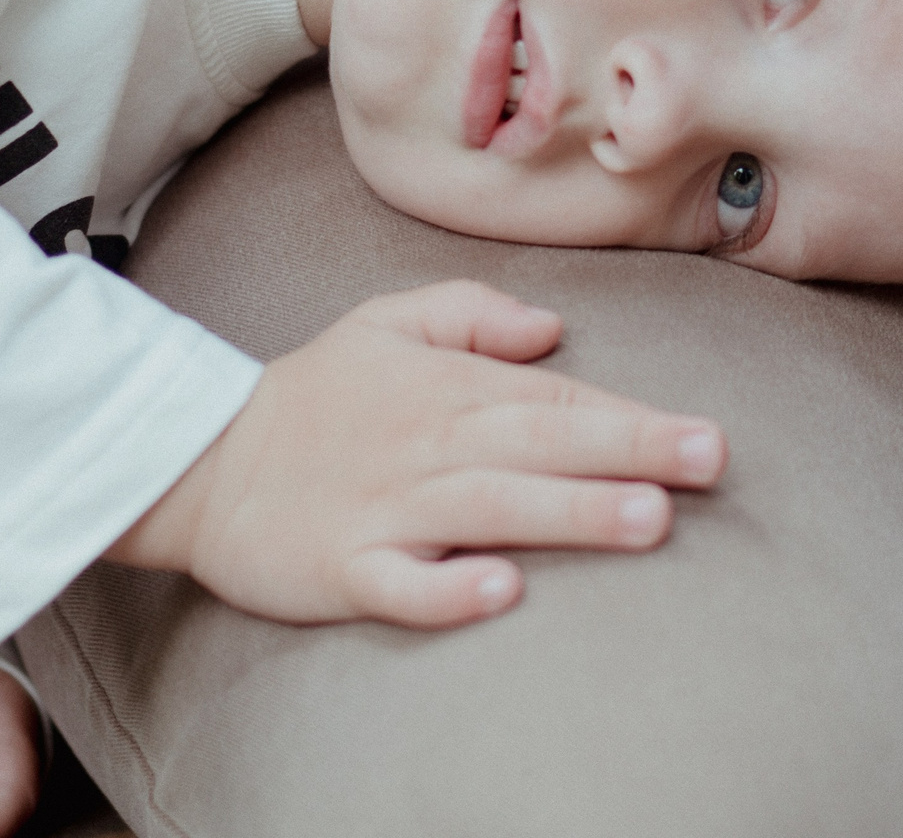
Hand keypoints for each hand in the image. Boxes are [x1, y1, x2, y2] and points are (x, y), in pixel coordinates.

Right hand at [106, 279, 728, 627]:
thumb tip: (554, 325)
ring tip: (645, 519)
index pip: (554, 399)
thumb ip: (473, 313)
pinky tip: (502, 590)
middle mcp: (428, 445)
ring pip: (489, 508)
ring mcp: (385, 507)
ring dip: (569, 512)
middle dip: (628, 450)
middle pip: (539, 444)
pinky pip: (400, 583)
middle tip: (706, 460)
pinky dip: (448, 588)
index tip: (705, 434)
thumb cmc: (312, 395)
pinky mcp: (342, 566)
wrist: (196, 458)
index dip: (630, 416)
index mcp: (446, 388)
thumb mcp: (386, 322)